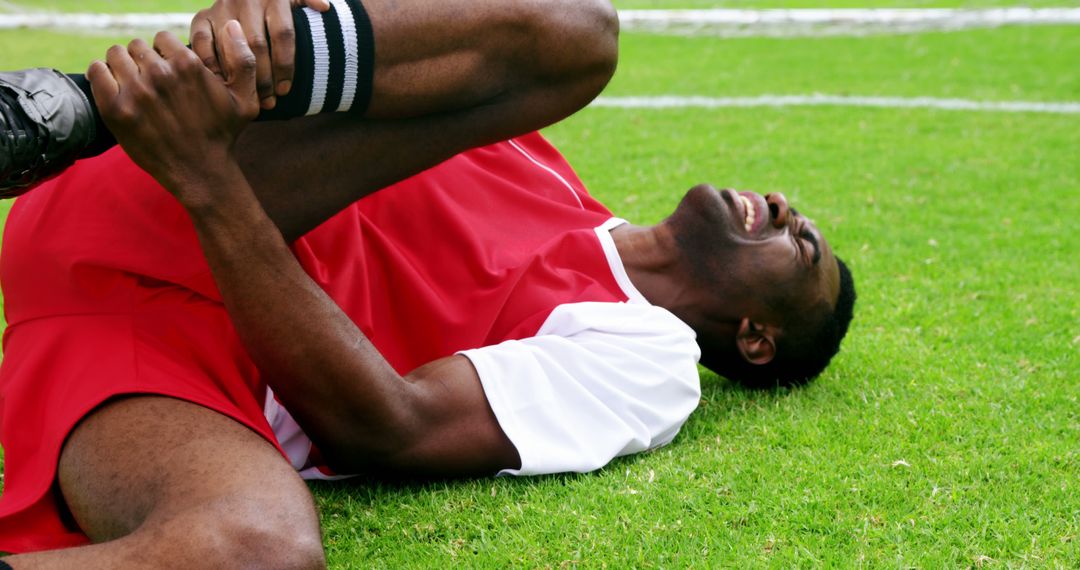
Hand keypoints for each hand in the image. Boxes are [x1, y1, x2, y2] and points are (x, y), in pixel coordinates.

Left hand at [87, 22, 259, 200]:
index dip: (164, 53)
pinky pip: (96, 71)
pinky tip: (111, 85)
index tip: (167, 71)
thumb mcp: (246, 99)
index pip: (162, 38)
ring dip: (122, 65)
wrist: (200, 172)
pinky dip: (100, 73)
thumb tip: (232, 26)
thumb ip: (243, 60)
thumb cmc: (222, 135)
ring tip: (131, 83)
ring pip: (116, 55)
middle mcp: (160, 74)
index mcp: (188, 65)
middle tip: (150, 81)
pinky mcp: (116, 110)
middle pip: (137, 46)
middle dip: (143, 60)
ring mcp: (136, 92)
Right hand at [191, 0, 329, 109]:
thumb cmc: (275, 6)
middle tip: (269, 102)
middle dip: (265, 78)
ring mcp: (221, 7)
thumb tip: (325, 7)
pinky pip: (202, 42)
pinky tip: (222, 83)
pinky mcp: (201, 16)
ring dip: (240, 77)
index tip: (285, 90)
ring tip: (249, 98)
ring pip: (232, 47)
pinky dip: (211, 64)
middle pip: (258, 45)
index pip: (283, 35)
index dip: (285, 66)